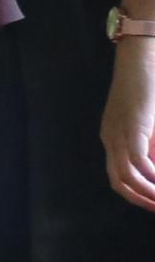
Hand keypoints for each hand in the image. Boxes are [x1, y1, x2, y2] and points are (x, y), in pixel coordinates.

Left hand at [108, 43, 154, 212]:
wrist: (143, 57)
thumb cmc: (152, 87)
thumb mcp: (152, 122)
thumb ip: (153, 143)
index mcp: (113, 137)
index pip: (118, 175)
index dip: (134, 194)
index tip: (153, 203)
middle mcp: (111, 138)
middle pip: (118, 181)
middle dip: (139, 199)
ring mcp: (118, 132)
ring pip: (125, 175)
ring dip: (146, 192)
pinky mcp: (132, 126)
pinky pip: (136, 159)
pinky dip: (150, 175)